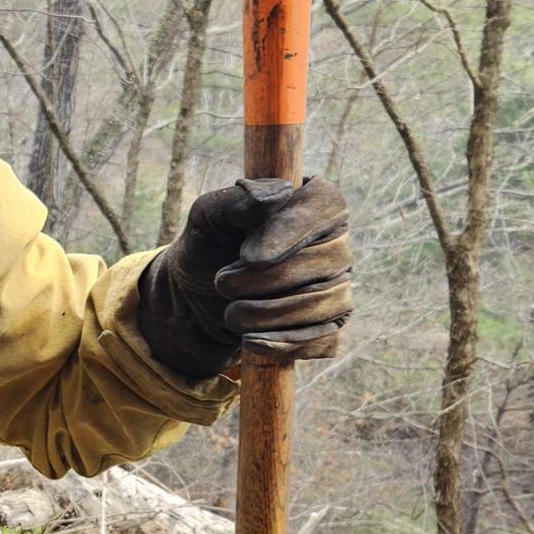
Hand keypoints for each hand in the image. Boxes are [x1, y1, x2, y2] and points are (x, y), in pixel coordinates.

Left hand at [137, 177, 352, 379]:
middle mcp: (334, 244)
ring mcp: (337, 286)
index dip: (293, 231)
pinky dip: (283, 342)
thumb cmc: (207, 245)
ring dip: (270, 313)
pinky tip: (250, 341)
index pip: (327, 207)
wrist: (196, 298)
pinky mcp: (329, 325)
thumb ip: (236, 199)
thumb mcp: (207, 217)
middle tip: (222, 284)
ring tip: (230, 314)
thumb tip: (281, 192)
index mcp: (312, 203)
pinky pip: (322, 337)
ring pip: (325, 303)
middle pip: (326, 261)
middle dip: (267, 280)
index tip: (249, 255)